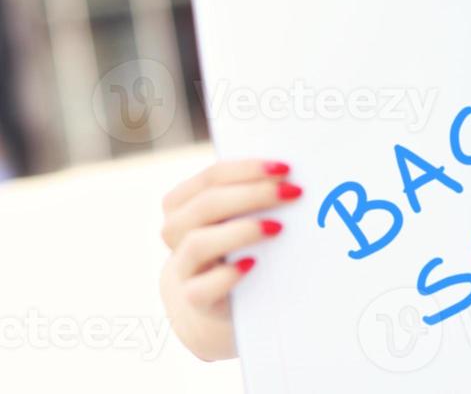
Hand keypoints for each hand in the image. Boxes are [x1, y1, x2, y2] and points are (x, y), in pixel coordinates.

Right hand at [158, 159, 299, 360]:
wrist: (213, 303)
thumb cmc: (234, 245)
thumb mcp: (236, 217)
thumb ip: (252, 196)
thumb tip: (294, 177)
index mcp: (184, 204)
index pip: (210, 177)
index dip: (246, 169)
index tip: (285, 168)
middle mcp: (176, 233)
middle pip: (206, 206)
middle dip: (253, 194)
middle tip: (293, 192)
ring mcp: (183, 268)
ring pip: (198, 244)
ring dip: (240, 231)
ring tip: (278, 228)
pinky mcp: (195, 300)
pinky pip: (201, 288)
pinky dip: (226, 275)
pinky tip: (253, 264)